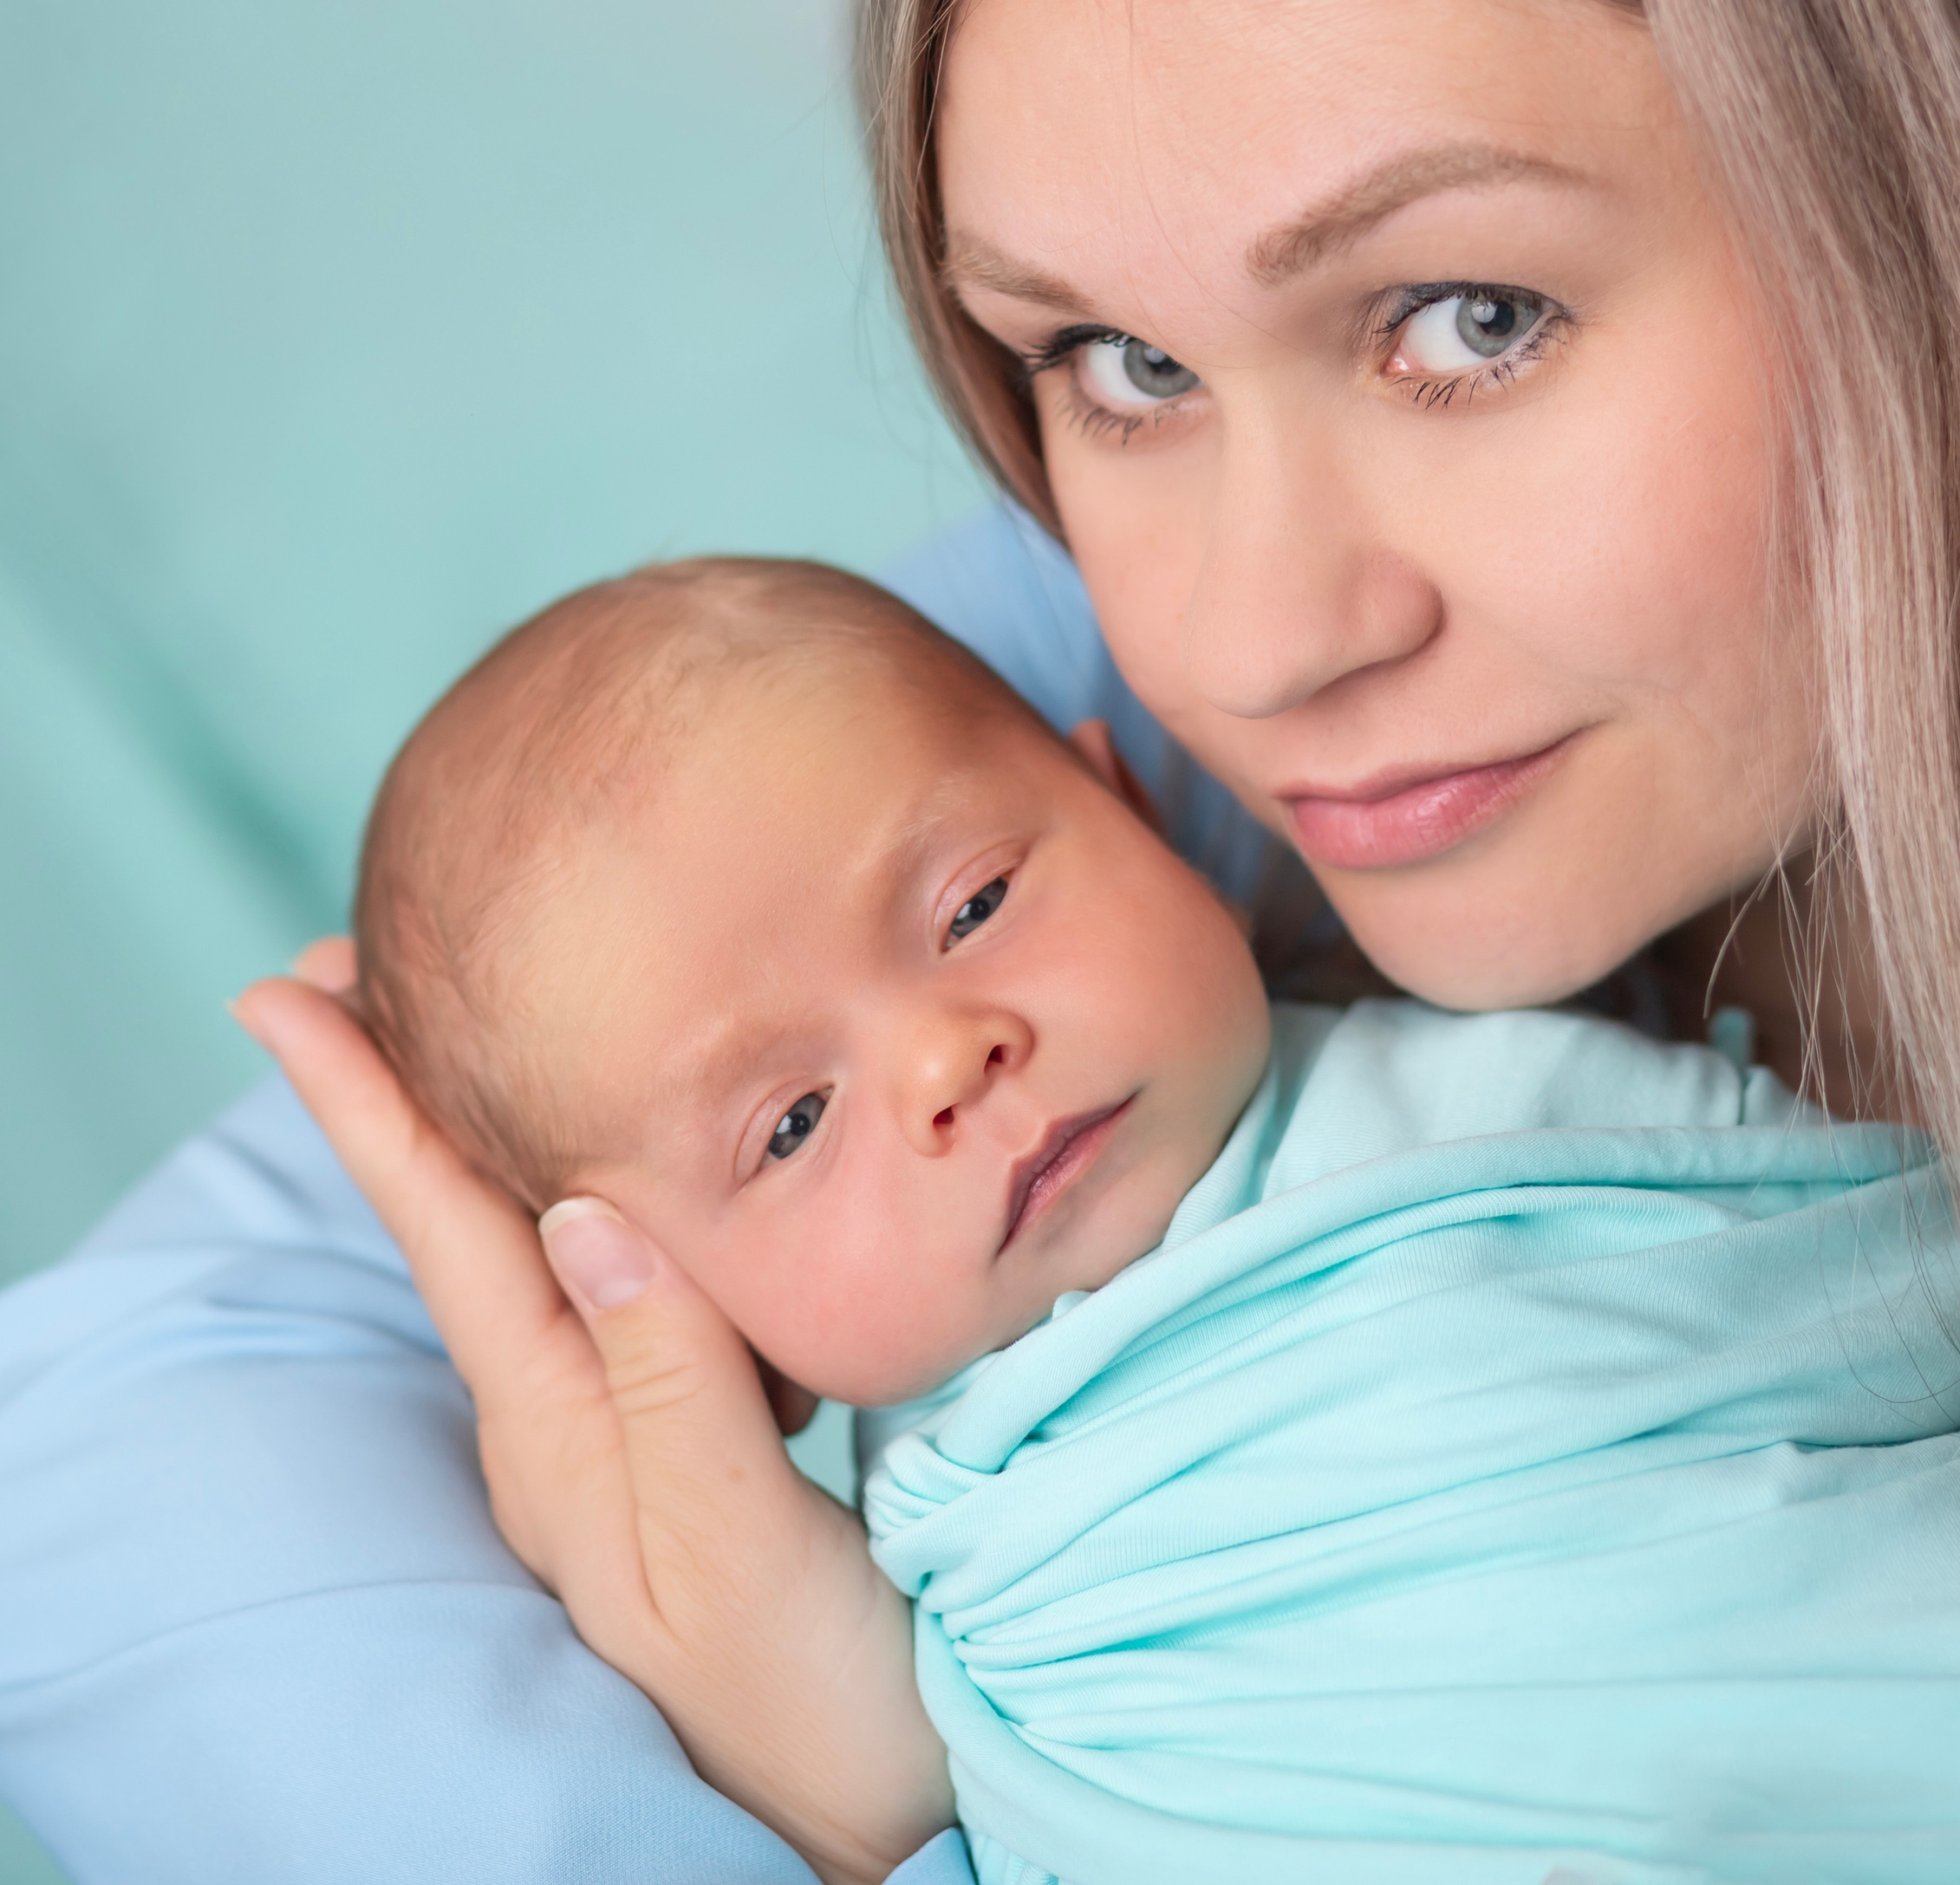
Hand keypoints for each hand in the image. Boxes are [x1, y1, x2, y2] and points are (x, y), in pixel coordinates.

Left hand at [234, 942, 952, 1884]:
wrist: (871, 1821)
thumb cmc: (810, 1701)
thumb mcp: (738, 1544)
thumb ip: (670, 1378)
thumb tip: (584, 1207)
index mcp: (563, 1435)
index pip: (448, 1237)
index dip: (367, 1109)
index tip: (281, 997)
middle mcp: (571, 1425)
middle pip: (468, 1223)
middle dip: (402, 1091)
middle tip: (347, 965)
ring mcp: (628, 1439)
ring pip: (544, 1247)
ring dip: (494, 1132)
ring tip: (462, 1034)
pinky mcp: (698, 1445)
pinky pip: (629, 1287)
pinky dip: (605, 1194)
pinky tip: (623, 1168)